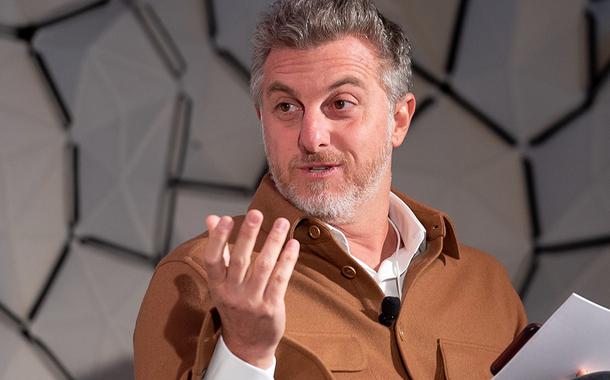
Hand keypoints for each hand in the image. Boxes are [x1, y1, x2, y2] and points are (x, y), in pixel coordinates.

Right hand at [202, 210, 299, 368]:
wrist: (247, 345)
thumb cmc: (234, 305)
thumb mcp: (221, 281)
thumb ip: (219, 248)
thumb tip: (212, 218)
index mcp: (217, 285)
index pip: (213, 259)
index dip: (218, 239)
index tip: (225, 219)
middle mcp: (232, 294)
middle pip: (240, 260)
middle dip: (248, 235)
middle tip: (256, 213)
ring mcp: (252, 302)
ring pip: (263, 267)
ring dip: (273, 242)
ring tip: (281, 222)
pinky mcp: (271, 308)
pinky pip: (281, 279)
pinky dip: (287, 260)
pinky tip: (293, 244)